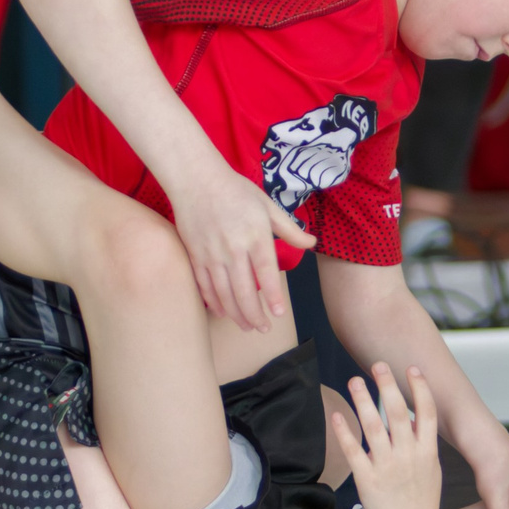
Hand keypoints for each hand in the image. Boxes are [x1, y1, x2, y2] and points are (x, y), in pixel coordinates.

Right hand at [168, 155, 314, 332]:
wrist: (196, 180)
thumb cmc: (236, 191)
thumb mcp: (268, 205)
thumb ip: (289, 229)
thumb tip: (312, 243)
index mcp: (255, 236)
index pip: (266, 273)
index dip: (273, 296)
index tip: (278, 314)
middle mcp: (233, 249)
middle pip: (244, 291)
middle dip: (255, 315)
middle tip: (263, 329)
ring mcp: (211, 255)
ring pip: (224, 294)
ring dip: (236, 314)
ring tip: (247, 326)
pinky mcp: (195, 256)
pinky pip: (205, 286)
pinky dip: (214, 303)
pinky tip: (222, 313)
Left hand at [330, 364, 446, 508]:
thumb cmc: (422, 505)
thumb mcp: (432, 472)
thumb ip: (422, 445)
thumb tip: (412, 421)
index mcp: (428, 453)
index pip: (427, 413)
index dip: (420, 388)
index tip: (411, 368)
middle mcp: (409, 456)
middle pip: (398, 413)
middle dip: (387, 385)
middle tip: (378, 365)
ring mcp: (388, 468)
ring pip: (374, 426)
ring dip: (363, 400)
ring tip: (355, 380)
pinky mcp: (367, 480)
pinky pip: (354, 451)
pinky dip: (345, 432)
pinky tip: (337, 415)